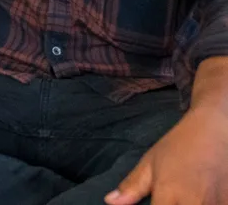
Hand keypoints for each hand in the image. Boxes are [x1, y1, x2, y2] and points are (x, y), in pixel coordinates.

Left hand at [105, 106, 227, 204]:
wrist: (217, 129)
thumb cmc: (180, 145)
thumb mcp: (150, 162)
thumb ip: (132, 186)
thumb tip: (109, 201)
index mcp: (169, 195)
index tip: (153, 204)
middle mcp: (194, 204)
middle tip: (169, 199)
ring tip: (184, 196)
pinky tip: (201, 199)